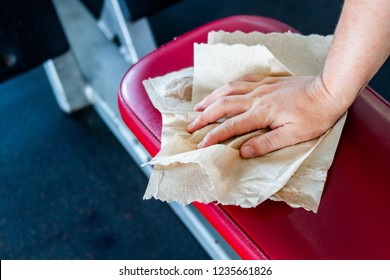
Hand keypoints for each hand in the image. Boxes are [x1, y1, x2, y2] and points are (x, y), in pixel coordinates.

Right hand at [186, 74, 346, 157]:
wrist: (329, 90)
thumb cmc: (314, 116)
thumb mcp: (293, 135)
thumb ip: (266, 143)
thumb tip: (243, 152)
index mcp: (261, 113)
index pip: (230, 126)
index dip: (213, 136)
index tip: (200, 145)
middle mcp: (256, 98)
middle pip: (222, 105)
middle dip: (204, 116)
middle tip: (190, 125)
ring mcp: (261, 87)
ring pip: (229, 89)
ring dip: (211, 98)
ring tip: (199, 106)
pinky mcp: (267, 81)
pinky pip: (242, 80)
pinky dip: (228, 86)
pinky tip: (224, 89)